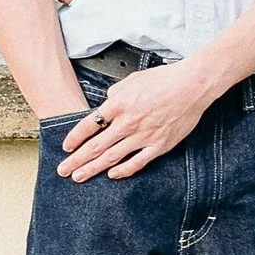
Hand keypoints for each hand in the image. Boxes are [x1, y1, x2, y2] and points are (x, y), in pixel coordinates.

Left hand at [58, 54, 213, 182]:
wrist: (191, 85)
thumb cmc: (165, 79)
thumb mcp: (133, 78)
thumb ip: (116, 92)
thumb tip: (107, 102)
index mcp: (119, 104)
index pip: (89, 124)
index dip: (75, 137)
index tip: (66, 147)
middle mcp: (128, 122)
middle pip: (96, 146)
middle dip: (76, 160)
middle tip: (63, 170)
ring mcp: (143, 136)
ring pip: (112, 157)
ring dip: (93, 168)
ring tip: (79, 176)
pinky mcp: (158, 145)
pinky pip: (137, 162)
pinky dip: (122, 171)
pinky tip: (112, 175)